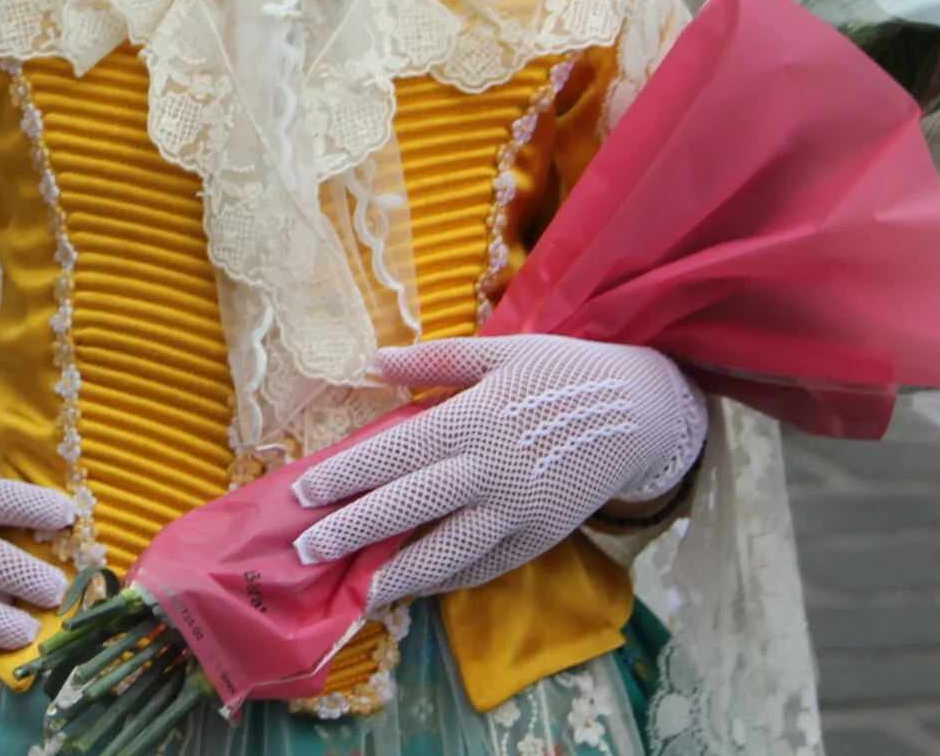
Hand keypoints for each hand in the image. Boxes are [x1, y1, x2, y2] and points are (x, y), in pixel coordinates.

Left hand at [290, 334, 706, 608]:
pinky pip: (483, 567)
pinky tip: (414, 586)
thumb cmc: (561, 372)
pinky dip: (446, 580)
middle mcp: (490, 472)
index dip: (344, 476)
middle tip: (304, 550)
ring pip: (444, 553)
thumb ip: (432, 363)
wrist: (638, 412)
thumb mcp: (499, 351)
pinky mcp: (539, 539)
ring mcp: (516, 513)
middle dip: (351, 532)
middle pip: (407, 508)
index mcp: (473, 420)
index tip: (301, 492)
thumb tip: (371, 364)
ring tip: (353, 588)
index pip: (393, 455)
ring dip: (393, 574)